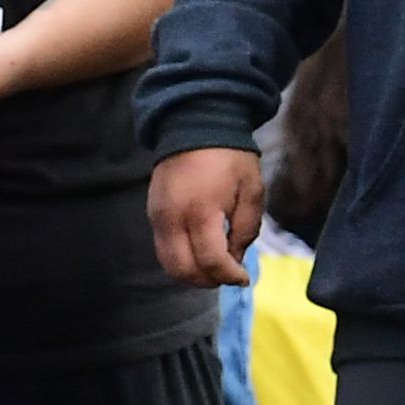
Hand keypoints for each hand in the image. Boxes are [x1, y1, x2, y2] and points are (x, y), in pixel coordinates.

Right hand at [148, 146, 264, 286]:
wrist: (194, 125)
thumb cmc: (230, 157)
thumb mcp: (252, 192)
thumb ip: (246, 230)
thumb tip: (235, 260)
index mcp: (201, 211)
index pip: (210, 260)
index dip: (229, 275)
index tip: (244, 278)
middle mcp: (173, 218)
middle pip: (182, 270)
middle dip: (208, 280)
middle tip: (228, 275)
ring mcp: (158, 216)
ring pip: (168, 263)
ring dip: (192, 273)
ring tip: (216, 266)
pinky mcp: (152, 213)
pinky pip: (163, 248)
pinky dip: (181, 258)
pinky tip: (201, 250)